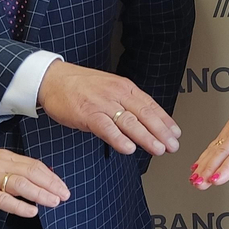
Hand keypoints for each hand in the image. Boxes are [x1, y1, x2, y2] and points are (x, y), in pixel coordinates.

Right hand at [0, 142, 70, 215]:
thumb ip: (8, 169)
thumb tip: (30, 180)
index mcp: (3, 156)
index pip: (34, 164)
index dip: (51, 176)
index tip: (62, 186)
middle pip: (32, 172)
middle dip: (51, 184)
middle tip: (65, 196)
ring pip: (21, 183)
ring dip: (41, 193)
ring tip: (54, 202)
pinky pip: (2, 199)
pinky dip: (19, 205)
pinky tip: (31, 211)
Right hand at [38, 60, 181, 156]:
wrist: (53, 79)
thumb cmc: (81, 86)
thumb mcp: (109, 89)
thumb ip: (125, 103)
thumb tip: (144, 121)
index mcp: (124, 87)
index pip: (150, 105)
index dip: (165, 120)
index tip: (176, 133)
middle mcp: (117, 94)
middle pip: (144, 114)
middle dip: (161, 131)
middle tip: (172, 146)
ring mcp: (103, 103)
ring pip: (129, 122)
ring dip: (146, 137)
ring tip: (158, 148)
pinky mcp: (87, 113)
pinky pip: (106, 128)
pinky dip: (118, 139)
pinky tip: (129, 148)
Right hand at [190, 94, 228, 198]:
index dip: (227, 168)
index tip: (216, 179)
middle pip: (222, 152)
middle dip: (208, 169)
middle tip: (200, 183)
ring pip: (214, 149)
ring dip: (202, 165)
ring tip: (195, 180)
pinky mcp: (224, 131)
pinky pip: (212, 146)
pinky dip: (202, 158)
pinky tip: (196, 168)